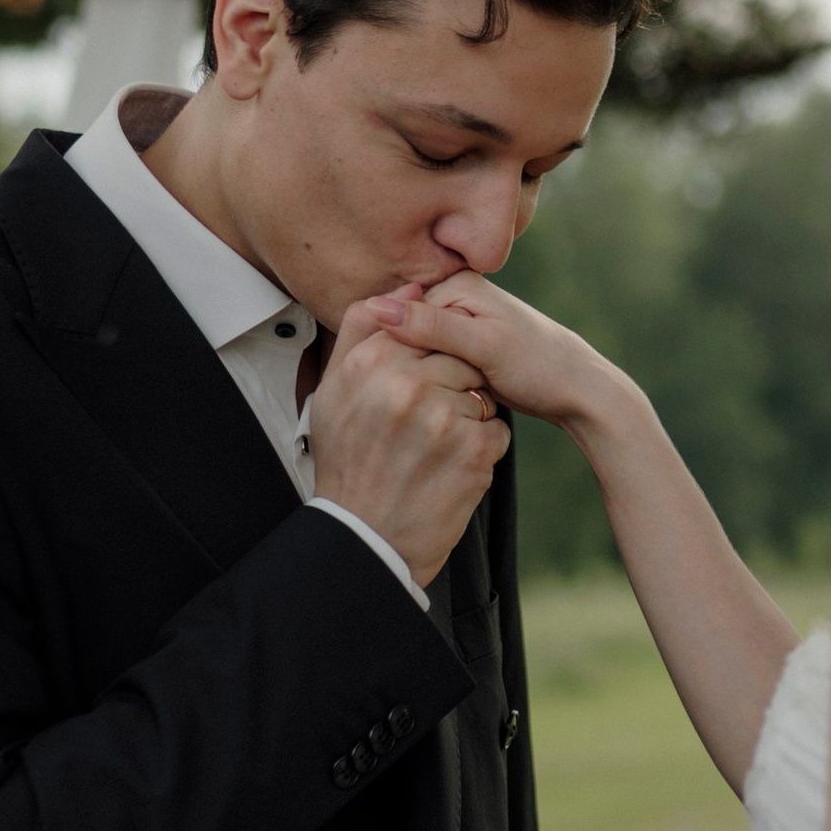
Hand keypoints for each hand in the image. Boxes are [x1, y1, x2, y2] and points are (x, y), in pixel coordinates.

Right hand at [306, 293, 507, 587]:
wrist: (365, 539)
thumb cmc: (349, 463)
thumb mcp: (334, 391)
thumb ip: (363, 332)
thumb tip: (405, 291)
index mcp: (371, 364)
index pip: (424, 330)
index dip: (429, 358)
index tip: (422, 384)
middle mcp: (407, 385)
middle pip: (458, 360)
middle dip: (452, 387)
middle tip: (427, 425)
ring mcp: (444, 419)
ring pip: (479, 394)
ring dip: (466, 419)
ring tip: (433, 451)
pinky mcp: (474, 453)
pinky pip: (496, 430)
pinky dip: (480, 449)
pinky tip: (448, 469)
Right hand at [372, 273, 620, 438]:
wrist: (579, 391)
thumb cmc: (540, 367)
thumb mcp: (486, 347)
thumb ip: (434, 327)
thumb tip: (377, 307)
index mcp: (457, 284)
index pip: (399, 313)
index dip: (391, 350)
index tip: (394, 386)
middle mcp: (456, 299)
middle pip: (407, 334)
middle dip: (406, 366)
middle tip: (413, 403)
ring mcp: (460, 326)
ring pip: (418, 354)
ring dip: (417, 378)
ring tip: (424, 407)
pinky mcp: (465, 351)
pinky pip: (433, 367)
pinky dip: (432, 385)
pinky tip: (433, 407)